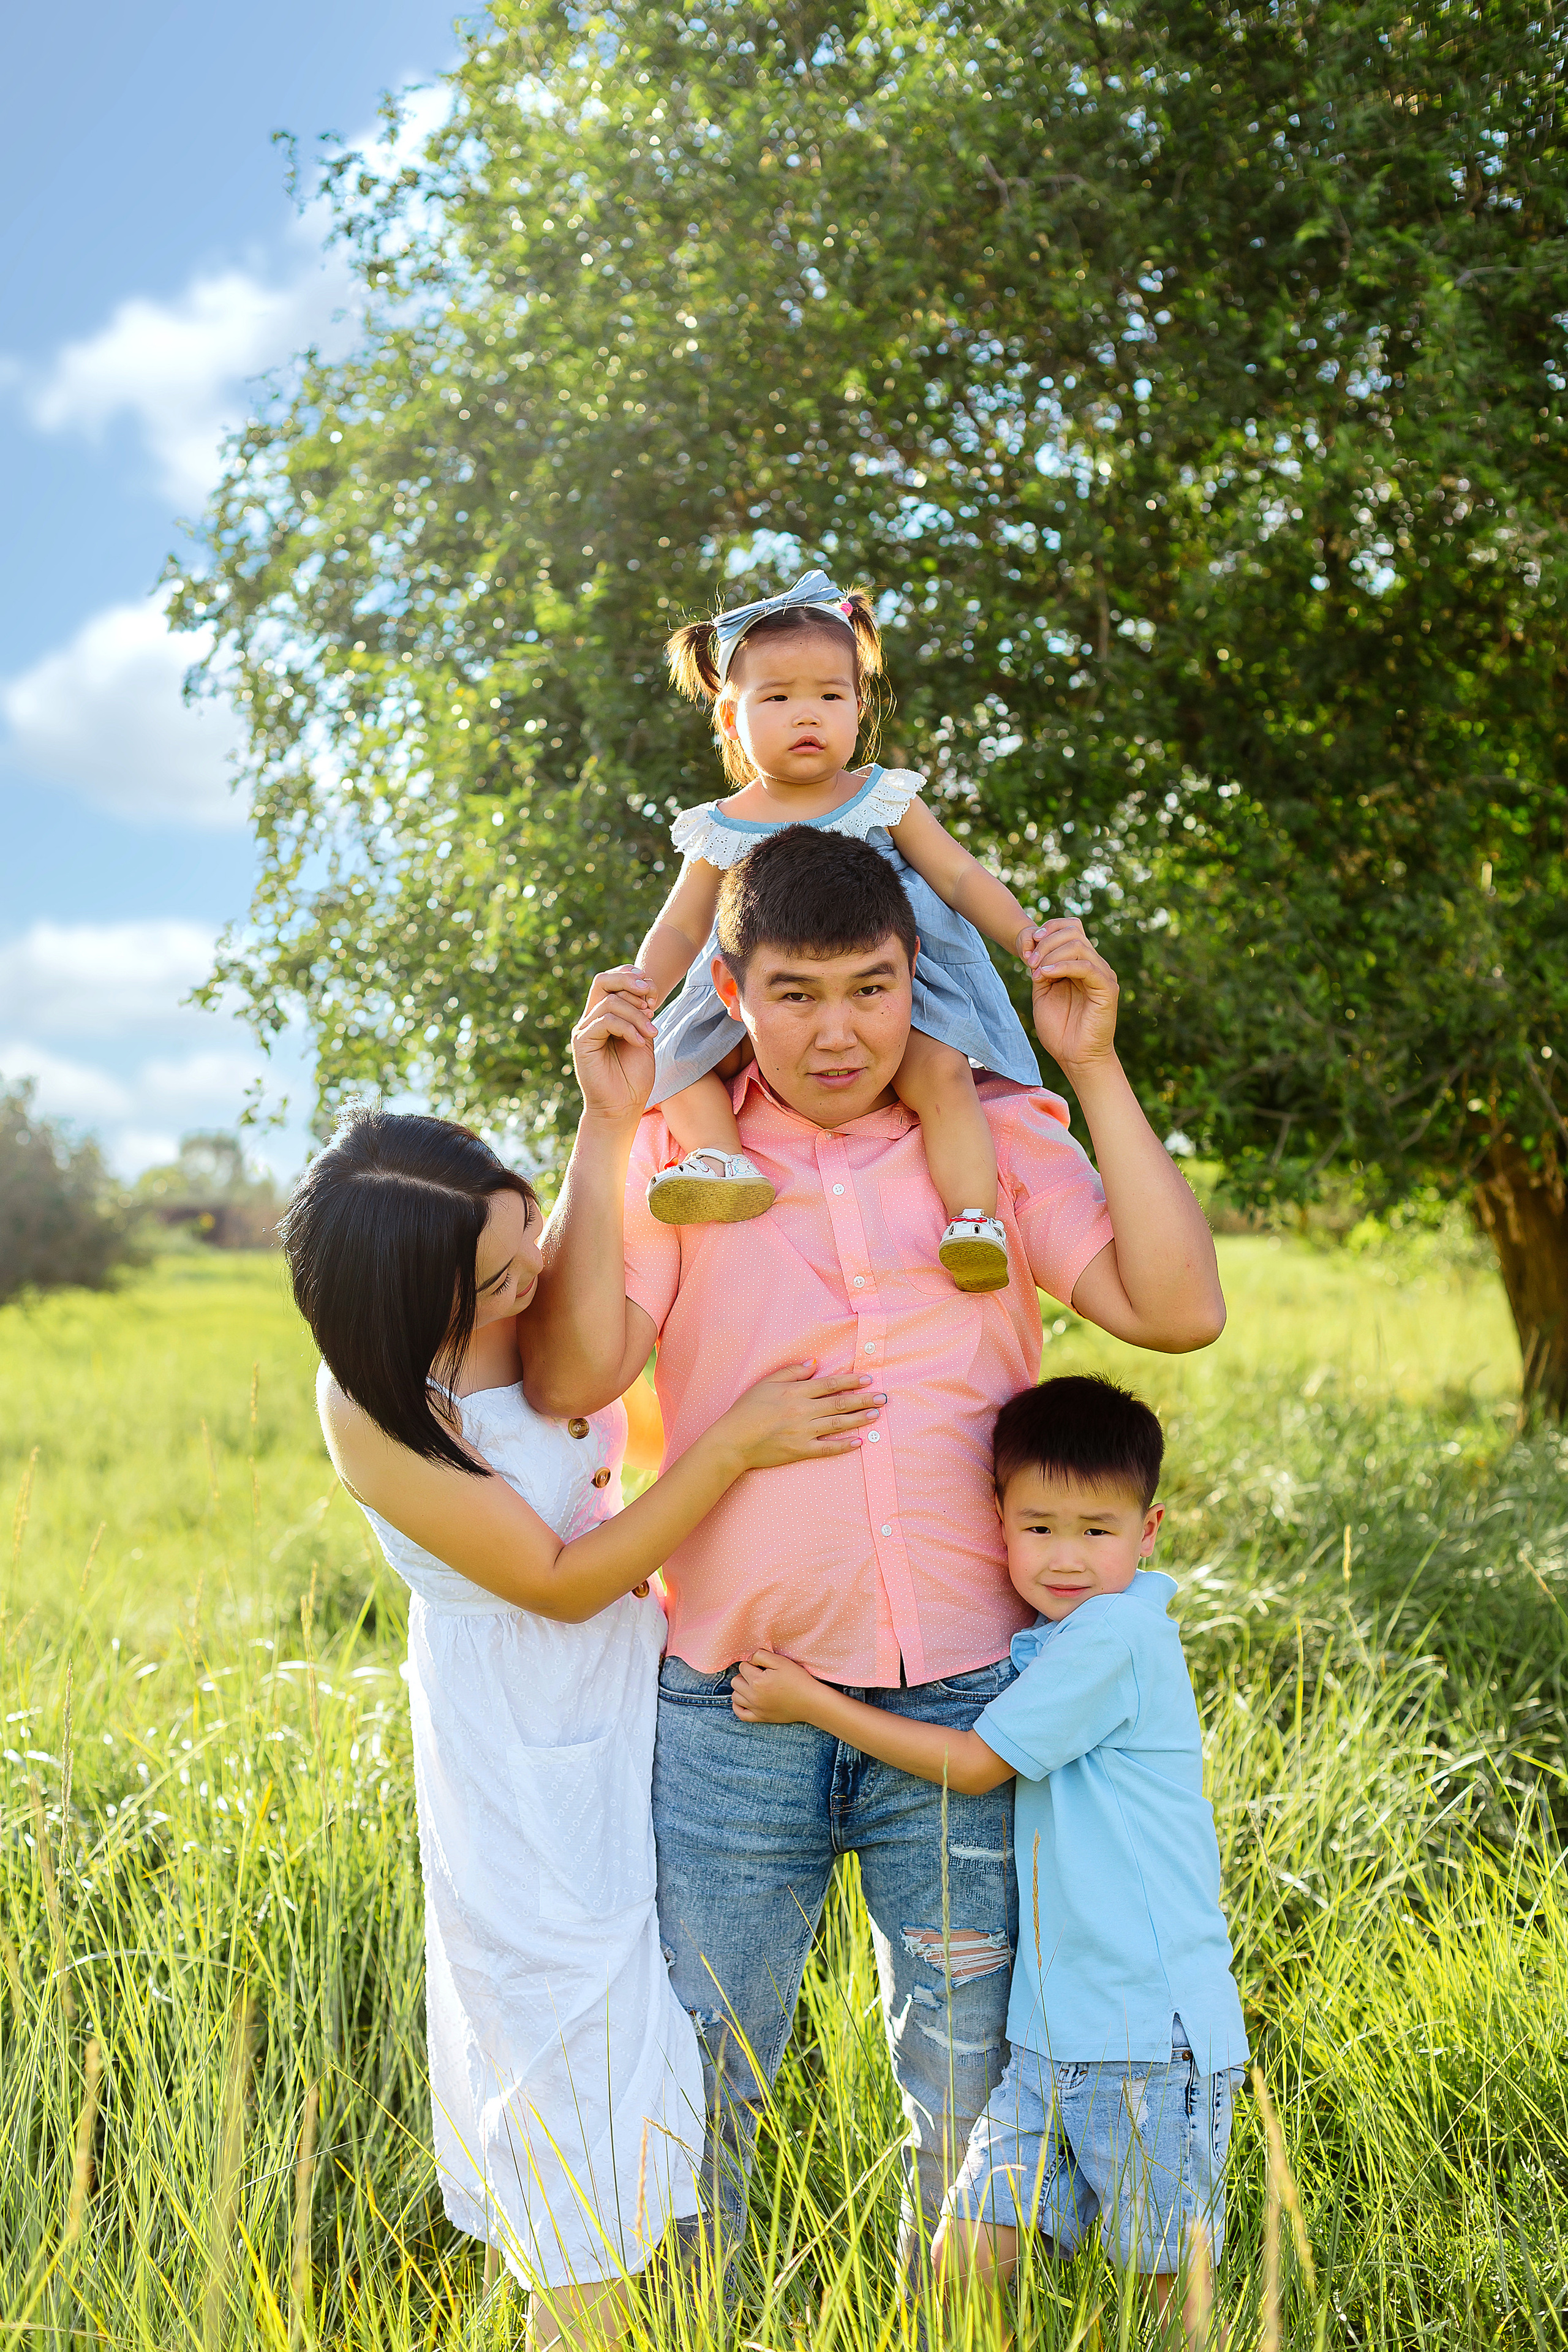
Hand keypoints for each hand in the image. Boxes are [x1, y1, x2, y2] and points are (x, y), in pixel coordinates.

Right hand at [570, 966, 657, 1125]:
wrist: (622, 1107)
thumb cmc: (633, 1077)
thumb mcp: (643, 1038)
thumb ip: (641, 1015)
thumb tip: (647, 989)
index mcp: (605, 1015)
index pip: (611, 980)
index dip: (631, 977)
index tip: (654, 996)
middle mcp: (591, 1019)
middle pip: (603, 980)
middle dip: (630, 982)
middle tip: (651, 1000)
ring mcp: (585, 1029)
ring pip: (610, 1001)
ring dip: (637, 1014)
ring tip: (652, 1032)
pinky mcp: (582, 1041)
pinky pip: (606, 1020)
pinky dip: (628, 1028)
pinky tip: (640, 1043)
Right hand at [713, 1360, 884, 1469]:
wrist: (733, 1440)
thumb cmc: (747, 1409)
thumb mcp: (766, 1383)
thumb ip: (791, 1372)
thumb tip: (814, 1363)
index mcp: (796, 1392)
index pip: (830, 1384)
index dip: (851, 1381)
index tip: (868, 1380)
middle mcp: (803, 1411)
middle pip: (840, 1403)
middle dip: (864, 1399)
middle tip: (883, 1398)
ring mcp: (803, 1432)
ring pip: (838, 1424)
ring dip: (859, 1419)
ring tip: (876, 1415)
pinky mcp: (801, 1450)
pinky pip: (827, 1448)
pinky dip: (844, 1446)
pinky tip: (858, 1442)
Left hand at [732, 1649, 824, 1725]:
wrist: (810, 1702)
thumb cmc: (798, 1680)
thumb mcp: (781, 1661)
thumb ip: (761, 1656)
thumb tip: (750, 1660)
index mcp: (758, 1681)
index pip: (743, 1666)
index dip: (753, 1663)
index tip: (765, 1666)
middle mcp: (753, 1696)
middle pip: (736, 1681)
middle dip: (745, 1675)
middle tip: (759, 1675)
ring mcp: (756, 1709)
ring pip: (735, 1696)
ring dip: (741, 1689)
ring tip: (754, 1686)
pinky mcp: (760, 1718)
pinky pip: (740, 1713)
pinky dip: (739, 1705)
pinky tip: (746, 1699)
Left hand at [1025, 919, 1120, 1074]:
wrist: (1075, 1056)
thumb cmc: (1059, 1029)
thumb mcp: (1043, 993)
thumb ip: (1042, 969)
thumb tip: (1034, 949)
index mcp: (1080, 964)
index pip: (1072, 928)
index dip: (1051, 927)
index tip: (1030, 942)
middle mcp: (1094, 966)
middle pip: (1074, 932)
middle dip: (1047, 941)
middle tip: (1030, 961)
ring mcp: (1103, 975)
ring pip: (1079, 945)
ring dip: (1051, 953)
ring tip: (1036, 971)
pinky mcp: (1107, 988)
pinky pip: (1086, 966)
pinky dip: (1062, 966)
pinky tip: (1046, 974)